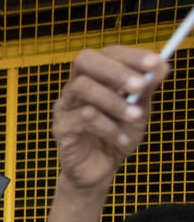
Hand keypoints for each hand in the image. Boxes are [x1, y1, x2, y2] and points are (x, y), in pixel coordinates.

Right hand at [53, 47, 167, 189]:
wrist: (103, 168)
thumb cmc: (117, 135)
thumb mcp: (138, 109)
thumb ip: (145, 90)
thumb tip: (161, 67)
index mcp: (95, 77)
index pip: (108, 53)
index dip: (131, 55)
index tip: (155, 64)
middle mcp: (75, 87)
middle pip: (85, 61)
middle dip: (115, 71)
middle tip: (139, 86)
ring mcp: (65, 107)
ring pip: (82, 88)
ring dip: (113, 102)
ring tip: (134, 117)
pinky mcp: (60, 129)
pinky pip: (83, 119)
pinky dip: (108, 128)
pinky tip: (120, 139)